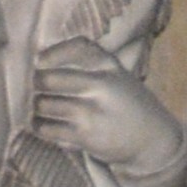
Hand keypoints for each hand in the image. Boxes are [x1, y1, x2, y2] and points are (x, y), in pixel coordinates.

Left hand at [37, 32, 186, 184]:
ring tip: (41, 108)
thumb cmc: (127, 106)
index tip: (40, 60)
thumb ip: (90, 71)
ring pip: (43, 104)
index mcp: (110, 67)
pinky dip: (40, 126)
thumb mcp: (118, 79)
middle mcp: (101, 85)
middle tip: (36, 89)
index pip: (78, 48)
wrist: (152, 139)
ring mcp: (92, 111)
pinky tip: (44, 125)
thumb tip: (42, 66)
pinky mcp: (85, 135)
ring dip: (37, 107)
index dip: (53, 52)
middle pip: (49, 79)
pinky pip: (46, 128)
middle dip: (36, 84)